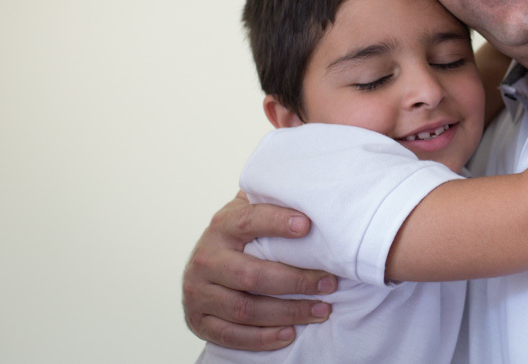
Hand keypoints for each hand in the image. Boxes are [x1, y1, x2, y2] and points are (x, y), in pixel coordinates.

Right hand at [182, 192, 337, 350]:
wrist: (201, 267)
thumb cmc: (238, 238)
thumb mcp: (248, 213)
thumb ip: (271, 202)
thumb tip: (314, 188)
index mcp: (221, 226)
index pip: (248, 221)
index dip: (276, 222)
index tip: (307, 225)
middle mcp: (206, 258)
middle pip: (252, 275)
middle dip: (296, 281)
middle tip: (329, 283)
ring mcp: (198, 292)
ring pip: (246, 309)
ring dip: (288, 313)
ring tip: (321, 310)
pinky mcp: (198, 320)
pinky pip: (232, 335)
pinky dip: (263, 338)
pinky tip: (289, 333)